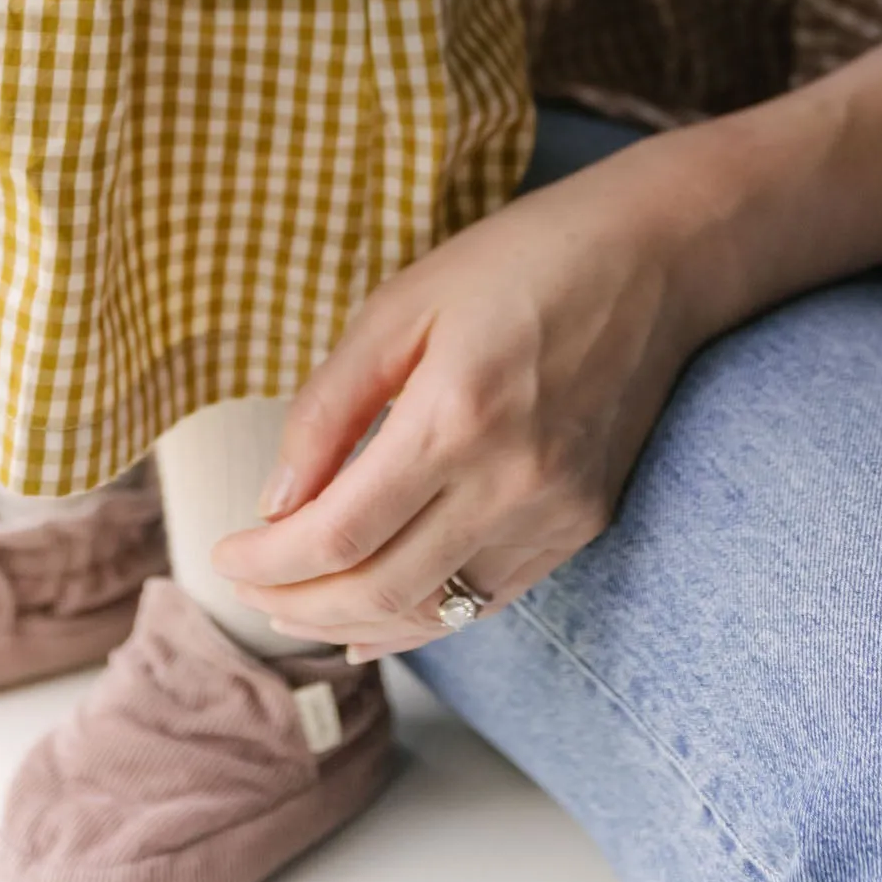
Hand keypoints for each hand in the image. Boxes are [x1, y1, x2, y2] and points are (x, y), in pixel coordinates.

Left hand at [211, 9, 881, 656]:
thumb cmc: (521, 259)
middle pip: (377, 590)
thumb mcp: (402, 303)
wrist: (657, 256)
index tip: (223, 552)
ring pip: (433, 615)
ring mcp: (554, 513)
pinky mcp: (582, 524)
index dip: (266, 562)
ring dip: (350, 625)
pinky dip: (422, 622)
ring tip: (295, 607)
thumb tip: (276, 500)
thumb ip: (329, 406)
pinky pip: (487, 602)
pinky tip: (374, 620)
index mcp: (454, 415)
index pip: (337, 533)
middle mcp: (509, 482)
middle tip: (246, 588)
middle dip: (294, 604)